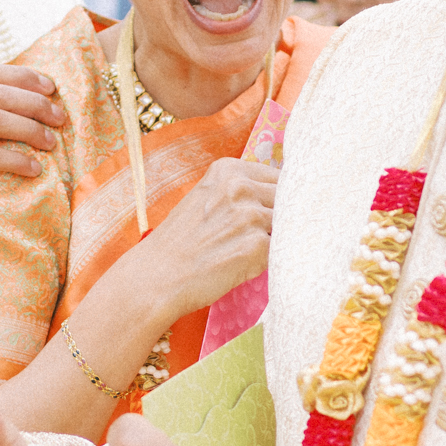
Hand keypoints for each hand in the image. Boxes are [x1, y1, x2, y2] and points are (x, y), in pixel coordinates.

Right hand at [127, 158, 277, 318]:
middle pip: (287, 200)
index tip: (267, 214)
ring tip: (245, 252)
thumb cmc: (181, 242)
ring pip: (288, 225)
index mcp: (228, 170)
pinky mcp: (258, 246)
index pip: (277, 177)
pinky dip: (269, 261)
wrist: (157, 276)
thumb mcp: (206, 198)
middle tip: (254, 238)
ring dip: (275, 240)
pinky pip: (282, 251)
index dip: (277, 200)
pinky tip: (244, 265)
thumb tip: (280, 196)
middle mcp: (240, 187)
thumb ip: (239, 192)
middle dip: (280, 219)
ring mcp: (250, 215)